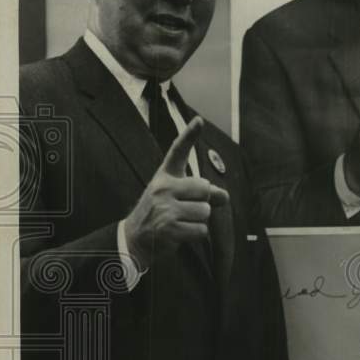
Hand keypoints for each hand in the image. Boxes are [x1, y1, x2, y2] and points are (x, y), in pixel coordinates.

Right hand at [123, 117, 228, 268]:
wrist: (135, 238)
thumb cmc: (161, 214)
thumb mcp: (177, 197)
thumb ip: (202, 194)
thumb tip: (224, 197)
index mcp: (165, 176)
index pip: (177, 152)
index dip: (189, 135)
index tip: (199, 121)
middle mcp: (163, 188)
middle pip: (205, 189)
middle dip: (203, 203)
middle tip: (185, 210)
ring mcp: (164, 208)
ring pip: (205, 212)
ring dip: (199, 221)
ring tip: (182, 222)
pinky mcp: (168, 228)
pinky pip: (201, 230)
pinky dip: (196, 235)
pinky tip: (181, 234)